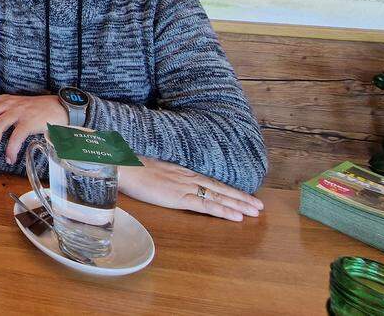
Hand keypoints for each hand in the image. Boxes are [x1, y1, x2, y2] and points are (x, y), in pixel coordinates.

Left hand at [0, 93, 67, 164]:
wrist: (62, 108)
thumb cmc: (41, 110)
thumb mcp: (20, 106)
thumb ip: (6, 112)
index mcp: (6, 100)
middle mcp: (10, 104)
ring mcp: (19, 112)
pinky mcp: (29, 122)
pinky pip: (15, 137)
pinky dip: (10, 149)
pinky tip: (10, 157)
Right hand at [119, 156, 263, 220]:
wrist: (123, 166)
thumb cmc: (133, 168)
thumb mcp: (154, 170)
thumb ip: (165, 176)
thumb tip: (168, 182)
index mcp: (183, 172)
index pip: (212, 182)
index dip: (229, 190)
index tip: (245, 196)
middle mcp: (189, 178)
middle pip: (220, 189)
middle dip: (241, 198)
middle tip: (260, 207)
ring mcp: (186, 187)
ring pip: (219, 197)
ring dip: (239, 205)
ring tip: (255, 212)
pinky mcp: (180, 197)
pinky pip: (206, 206)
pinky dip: (223, 211)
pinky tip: (237, 217)